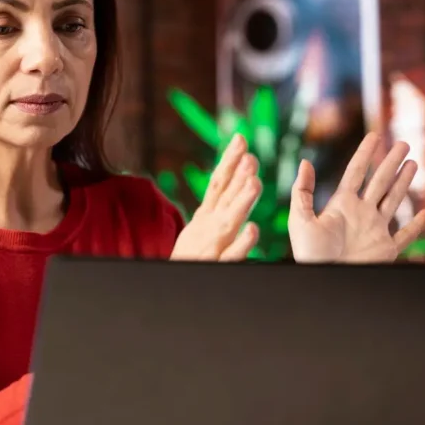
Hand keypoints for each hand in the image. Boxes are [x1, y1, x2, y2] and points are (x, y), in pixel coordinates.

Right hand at [171, 135, 261, 260]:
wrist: (168, 286)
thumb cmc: (191, 256)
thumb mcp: (201, 227)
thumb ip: (219, 206)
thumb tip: (242, 180)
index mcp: (205, 216)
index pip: (218, 183)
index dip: (229, 160)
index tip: (241, 138)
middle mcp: (207, 227)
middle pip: (224, 197)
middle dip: (238, 175)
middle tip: (252, 156)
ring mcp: (211, 246)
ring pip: (229, 222)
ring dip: (241, 202)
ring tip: (256, 183)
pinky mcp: (214, 267)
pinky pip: (231, 255)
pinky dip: (241, 243)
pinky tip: (253, 231)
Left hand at [288, 132, 424, 263]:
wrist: (323, 279)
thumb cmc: (308, 254)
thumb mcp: (299, 219)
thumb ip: (302, 191)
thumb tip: (305, 161)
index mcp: (341, 204)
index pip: (356, 172)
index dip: (365, 153)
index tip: (374, 135)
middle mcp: (360, 213)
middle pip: (380, 182)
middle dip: (391, 162)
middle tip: (403, 144)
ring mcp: (374, 230)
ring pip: (393, 201)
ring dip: (404, 183)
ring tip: (412, 163)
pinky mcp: (385, 249)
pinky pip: (404, 237)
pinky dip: (415, 226)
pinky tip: (424, 214)